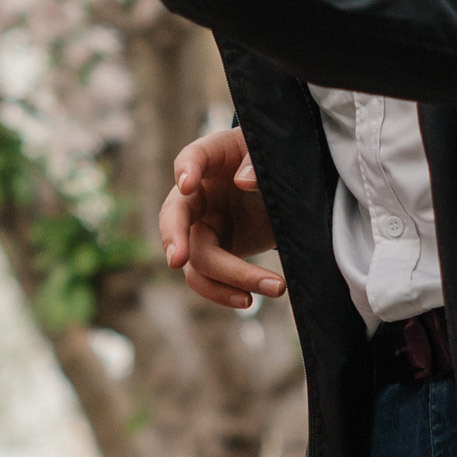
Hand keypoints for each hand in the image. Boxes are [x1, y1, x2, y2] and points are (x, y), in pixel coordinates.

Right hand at [160, 127, 283, 310]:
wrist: (283, 193)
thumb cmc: (272, 163)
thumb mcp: (272, 156)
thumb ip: (258, 164)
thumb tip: (244, 181)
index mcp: (212, 158)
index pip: (192, 157)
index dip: (186, 169)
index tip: (186, 184)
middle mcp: (197, 194)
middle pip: (174, 216)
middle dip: (173, 238)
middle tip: (177, 258)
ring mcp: (201, 227)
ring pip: (196, 259)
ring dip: (227, 279)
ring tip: (266, 290)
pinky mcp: (212, 253)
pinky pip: (208, 278)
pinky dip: (226, 293)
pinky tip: (248, 300)